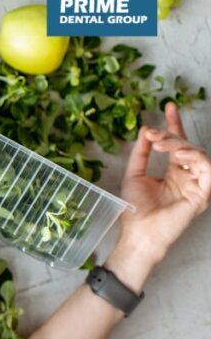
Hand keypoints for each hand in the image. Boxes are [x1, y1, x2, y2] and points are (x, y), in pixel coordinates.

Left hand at [117, 102, 210, 267]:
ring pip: (198, 155)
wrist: (138, 232)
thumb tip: (145, 130)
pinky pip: (208, 170)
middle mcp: (187, 176)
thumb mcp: (134, 174)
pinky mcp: (203, 194)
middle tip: (154, 133)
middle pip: (187, 146)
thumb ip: (141, 153)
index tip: (169, 106)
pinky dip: (195, 158)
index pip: (177, 144)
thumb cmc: (135, 209)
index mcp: (173, 172)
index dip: (174, 125)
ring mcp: (196, 185)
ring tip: (162, 144)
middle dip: (171, 135)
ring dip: (181, 145)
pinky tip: (179, 155)